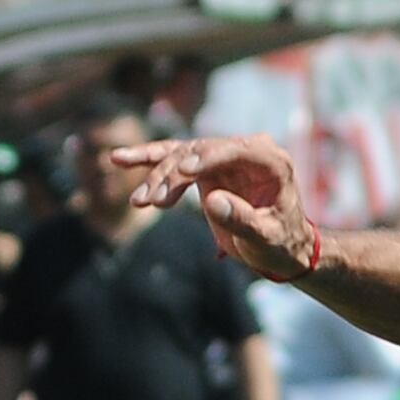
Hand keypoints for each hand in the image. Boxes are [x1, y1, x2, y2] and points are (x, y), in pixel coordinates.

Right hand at [110, 135, 315, 284]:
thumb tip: (212, 201)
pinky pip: (171, 160)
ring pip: (180, 156)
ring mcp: (222, 156)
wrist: (281, 250)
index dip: (208, 157)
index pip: (235, 149)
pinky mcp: (203, 166)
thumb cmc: (282, 245)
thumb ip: (243, 220)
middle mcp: (246, 151)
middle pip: (200, 153)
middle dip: (173, 176)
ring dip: (156, 177)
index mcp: (271, 161)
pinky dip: (147, 162)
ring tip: (141, 202)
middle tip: (155, 202)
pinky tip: (117, 159)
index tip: (183, 171)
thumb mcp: (267, 239)